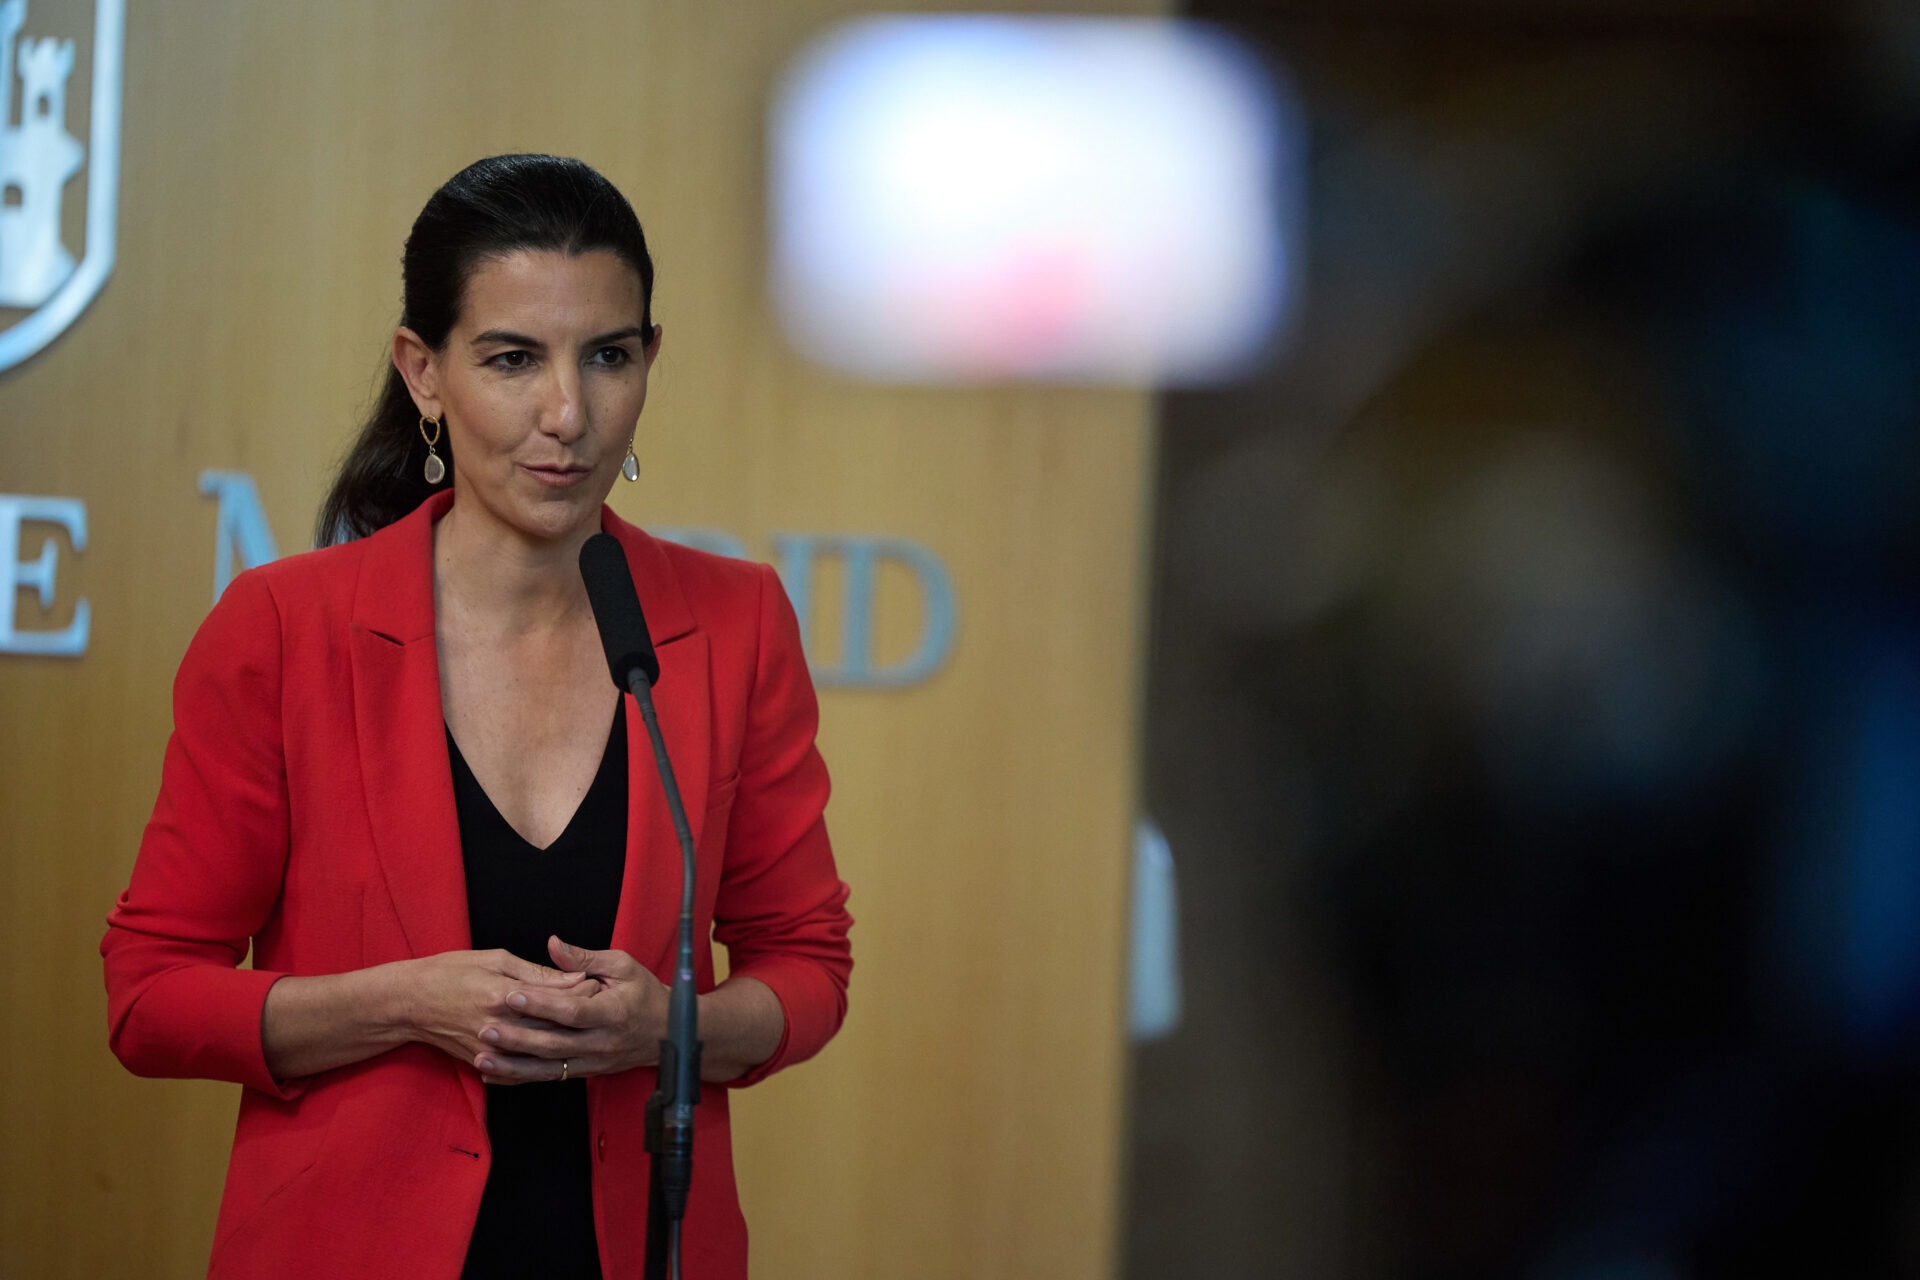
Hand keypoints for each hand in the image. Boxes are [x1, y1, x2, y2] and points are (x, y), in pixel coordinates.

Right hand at [402, 948, 591, 1072]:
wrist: (410, 1003)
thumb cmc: (451, 972)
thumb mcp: (495, 960)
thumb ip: (536, 972)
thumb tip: (574, 975)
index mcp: (503, 996)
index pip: (557, 998)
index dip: (583, 991)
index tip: (600, 981)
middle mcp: (500, 1027)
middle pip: (554, 1027)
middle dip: (582, 1015)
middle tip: (601, 1004)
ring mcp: (492, 1050)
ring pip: (542, 1054)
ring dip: (568, 1041)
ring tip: (585, 1027)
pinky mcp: (483, 1063)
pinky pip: (522, 1072)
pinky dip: (543, 1064)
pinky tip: (559, 1055)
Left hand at [472, 935, 668, 1084]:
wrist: (670, 1033)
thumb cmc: (645, 993)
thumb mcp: (623, 966)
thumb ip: (585, 958)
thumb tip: (552, 944)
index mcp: (613, 1013)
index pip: (572, 1011)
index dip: (541, 1005)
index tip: (512, 995)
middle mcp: (602, 1043)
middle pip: (554, 1044)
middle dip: (516, 1038)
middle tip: (485, 1028)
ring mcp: (593, 1062)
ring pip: (548, 1068)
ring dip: (513, 1066)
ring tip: (482, 1057)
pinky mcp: (586, 1072)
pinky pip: (550, 1077)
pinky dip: (522, 1077)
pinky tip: (496, 1074)